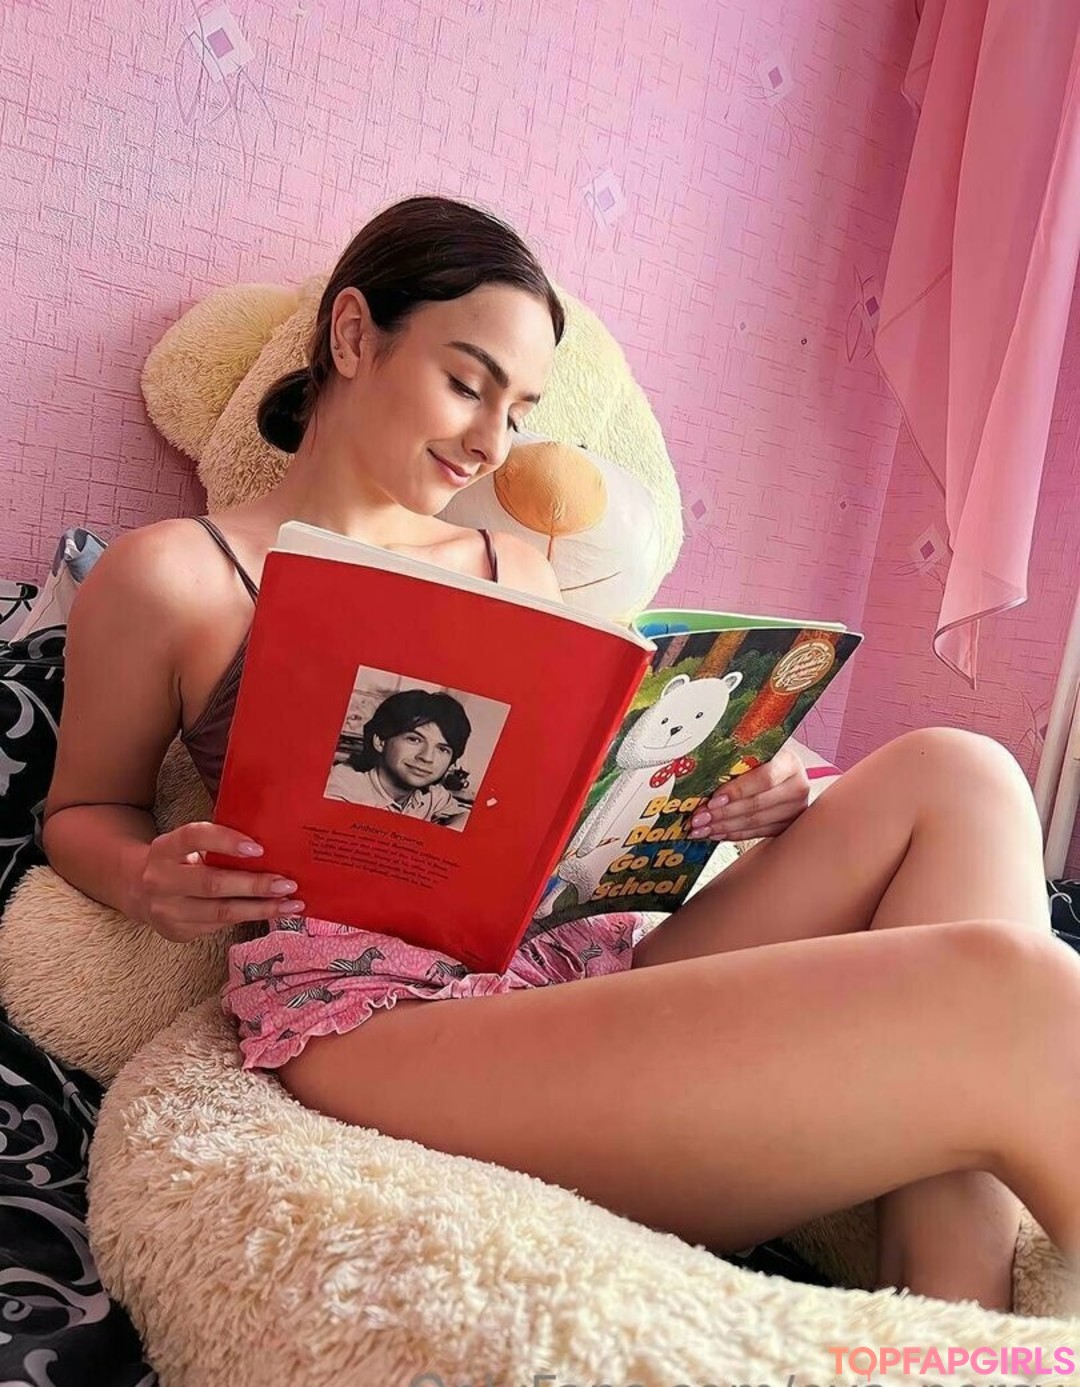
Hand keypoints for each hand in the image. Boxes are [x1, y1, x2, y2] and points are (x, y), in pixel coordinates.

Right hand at [129, 822, 304, 942]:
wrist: (138, 891)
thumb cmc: (178, 861)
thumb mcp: (186, 845)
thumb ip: (215, 842)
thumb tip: (270, 845)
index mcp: (165, 849)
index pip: (194, 837)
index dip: (226, 841)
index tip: (258, 848)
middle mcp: (161, 880)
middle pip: (212, 884)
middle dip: (254, 885)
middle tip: (287, 884)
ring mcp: (167, 910)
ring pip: (220, 912)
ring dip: (261, 909)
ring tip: (291, 904)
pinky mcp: (178, 931)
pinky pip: (220, 926)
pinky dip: (249, 919)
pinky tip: (272, 913)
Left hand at [687, 746, 809, 841]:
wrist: (780, 771)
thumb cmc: (762, 759)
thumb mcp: (751, 753)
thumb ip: (735, 762)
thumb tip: (702, 777)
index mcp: (789, 763)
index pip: (764, 779)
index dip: (737, 791)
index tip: (713, 800)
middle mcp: (796, 787)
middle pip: (757, 804)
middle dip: (723, 813)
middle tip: (699, 818)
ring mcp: (794, 810)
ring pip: (755, 822)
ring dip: (724, 826)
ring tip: (702, 828)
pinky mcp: (786, 826)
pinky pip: (755, 832)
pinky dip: (733, 833)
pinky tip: (715, 832)